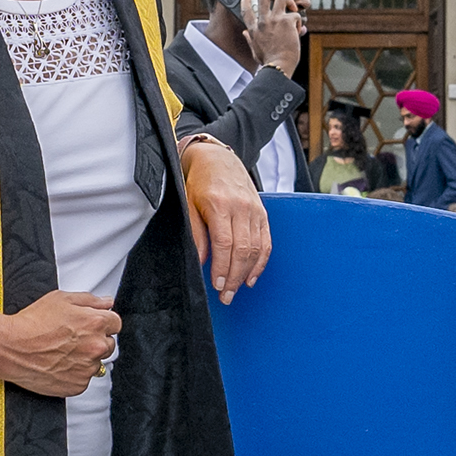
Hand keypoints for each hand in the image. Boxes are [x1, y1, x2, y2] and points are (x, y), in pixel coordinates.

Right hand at [0, 290, 123, 400]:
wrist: (12, 347)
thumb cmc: (32, 323)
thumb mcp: (61, 299)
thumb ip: (90, 300)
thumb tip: (106, 303)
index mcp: (96, 323)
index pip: (115, 323)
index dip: (102, 323)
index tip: (90, 326)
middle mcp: (96, 346)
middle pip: (108, 344)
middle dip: (95, 341)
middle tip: (72, 339)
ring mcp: (88, 368)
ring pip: (96, 363)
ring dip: (85, 359)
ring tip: (62, 353)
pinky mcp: (78, 385)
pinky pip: (84, 379)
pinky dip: (75, 374)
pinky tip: (59, 365)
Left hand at [180, 141, 271, 295]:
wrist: (218, 159)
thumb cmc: (200, 182)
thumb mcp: (189, 204)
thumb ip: (195, 233)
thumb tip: (199, 261)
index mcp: (220, 204)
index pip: (224, 243)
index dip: (222, 267)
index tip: (217, 285)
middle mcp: (241, 207)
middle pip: (243, 250)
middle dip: (234, 277)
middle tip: (226, 296)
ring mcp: (255, 210)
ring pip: (257, 248)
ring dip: (247, 273)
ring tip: (236, 290)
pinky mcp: (263, 213)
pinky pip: (266, 242)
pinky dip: (261, 262)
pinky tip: (251, 277)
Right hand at [240, 0, 306, 71]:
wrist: (278, 66)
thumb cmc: (269, 61)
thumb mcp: (255, 50)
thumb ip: (250, 39)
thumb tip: (245, 33)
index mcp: (254, 29)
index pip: (246, 10)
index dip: (245, 0)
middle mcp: (263, 22)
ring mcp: (275, 20)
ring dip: (289, 1)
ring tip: (293, 8)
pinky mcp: (287, 22)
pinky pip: (295, 15)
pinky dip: (298, 22)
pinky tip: (298, 31)